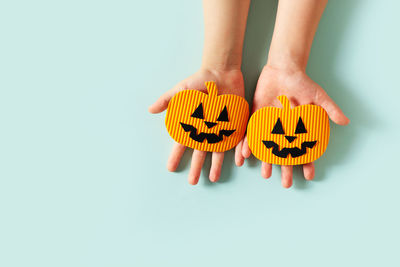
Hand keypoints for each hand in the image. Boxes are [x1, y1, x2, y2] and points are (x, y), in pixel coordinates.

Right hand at [149, 68, 244, 184]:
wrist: (220, 73)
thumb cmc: (199, 81)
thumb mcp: (181, 90)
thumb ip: (168, 100)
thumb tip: (150, 110)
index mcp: (193, 125)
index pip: (182, 144)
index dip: (176, 156)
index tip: (170, 168)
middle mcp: (207, 131)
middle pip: (200, 153)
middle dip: (196, 168)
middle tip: (192, 182)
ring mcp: (222, 129)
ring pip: (218, 152)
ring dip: (216, 166)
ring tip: (213, 179)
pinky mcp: (236, 125)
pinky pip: (237, 141)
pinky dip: (237, 151)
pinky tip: (238, 161)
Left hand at [242, 65, 349, 187]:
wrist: (283, 70)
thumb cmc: (302, 83)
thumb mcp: (318, 96)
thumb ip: (329, 109)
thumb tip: (345, 121)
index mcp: (299, 130)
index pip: (305, 150)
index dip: (308, 163)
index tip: (309, 175)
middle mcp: (284, 131)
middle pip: (285, 154)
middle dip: (286, 169)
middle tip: (286, 184)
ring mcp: (269, 126)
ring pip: (267, 148)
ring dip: (266, 161)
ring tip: (266, 174)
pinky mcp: (256, 118)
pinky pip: (251, 134)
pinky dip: (248, 144)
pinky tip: (245, 155)